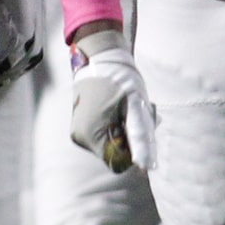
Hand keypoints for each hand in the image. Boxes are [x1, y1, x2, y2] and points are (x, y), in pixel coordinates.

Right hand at [68, 25, 155, 172]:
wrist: (99, 58)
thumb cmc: (119, 80)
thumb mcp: (135, 108)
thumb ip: (139, 138)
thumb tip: (145, 166)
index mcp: (90, 135)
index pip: (118, 163)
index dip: (134, 150)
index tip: (140, 126)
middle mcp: (80, 138)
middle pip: (114, 154)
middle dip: (132, 138)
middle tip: (140, 113)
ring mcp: (79, 133)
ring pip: (111, 145)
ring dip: (126, 131)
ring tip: (130, 109)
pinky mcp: (81, 127)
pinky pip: (104, 137)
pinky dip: (117, 127)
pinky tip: (121, 110)